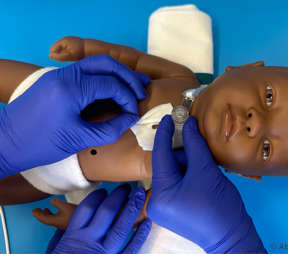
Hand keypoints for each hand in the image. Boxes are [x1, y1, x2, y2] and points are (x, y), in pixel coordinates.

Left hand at [0, 54, 149, 175]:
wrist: (7, 141)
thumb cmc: (42, 144)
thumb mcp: (80, 139)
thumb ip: (111, 129)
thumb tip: (131, 118)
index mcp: (71, 89)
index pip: (111, 84)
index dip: (128, 97)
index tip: (135, 112)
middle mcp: (66, 74)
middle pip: (107, 64)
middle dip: (127, 77)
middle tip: (141, 91)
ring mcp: (60, 74)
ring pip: (96, 63)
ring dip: (117, 74)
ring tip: (133, 86)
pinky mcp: (57, 78)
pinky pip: (86, 71)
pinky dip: (103, 77)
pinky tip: (113, 88)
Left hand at [32, 198, 76, 229]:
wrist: (85, 221)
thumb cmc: (74, 215)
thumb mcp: (64, 206)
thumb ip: (56, 202)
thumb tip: (52, 200)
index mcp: (54, 220)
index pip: (42, 218)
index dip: (36, 214)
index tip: (33, 211)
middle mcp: (57, 223)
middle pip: (46, 219)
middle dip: (41, 214)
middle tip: (37, 210)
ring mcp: (62, 223)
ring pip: (51, 219)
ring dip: (47, 213)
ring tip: (46, 209)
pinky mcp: (67, 221)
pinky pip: (56, 218)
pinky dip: (54, 214)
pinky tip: (58, 210)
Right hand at [47, 185, 151, 253]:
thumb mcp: (54, 252)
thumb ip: (60, 238)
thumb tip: (63, 227)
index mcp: (73, 237)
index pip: (86, 209)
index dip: (96, 197)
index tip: (104, 192)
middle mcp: (89, 242)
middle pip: (106, 212)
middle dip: (118, 197)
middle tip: (126, 187)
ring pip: (120, 227)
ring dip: (131, 208)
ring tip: (140, 195)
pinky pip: (131, 249)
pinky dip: (140, 236)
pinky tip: (147, 223)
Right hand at [50, 36, 84, 61]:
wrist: (91, 48)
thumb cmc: (81, 52)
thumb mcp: (69, 56)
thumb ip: (59, 56)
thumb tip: (50, 55)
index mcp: (62, 41)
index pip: (52, 49)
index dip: (56, 56)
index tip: (64, 59)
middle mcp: (64, 39)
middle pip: (56, 49)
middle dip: (59, 55)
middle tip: (68, 58)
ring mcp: (68, 40)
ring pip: (60, 49)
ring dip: (63, 54)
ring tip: (71, 56)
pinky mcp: (72, 42)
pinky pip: (65, 48)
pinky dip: (67, 52)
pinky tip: (73, 55)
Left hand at [147, 116, 265, 253]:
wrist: (233, 237)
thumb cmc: (219, 207)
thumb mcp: (205, 171)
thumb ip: (194, 145)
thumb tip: (188, 124)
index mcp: (161, 194)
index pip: (160, 155)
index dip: (166, 133)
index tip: (170, 117)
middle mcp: (157, 201)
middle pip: (168, 165)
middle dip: (183, 151)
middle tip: (196, 138)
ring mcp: (165, 207)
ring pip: (174, 173)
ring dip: (189, 162)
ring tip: (205, 161)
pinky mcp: (174, 208)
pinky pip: (179, 182)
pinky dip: (190, 173)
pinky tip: (202, 170)